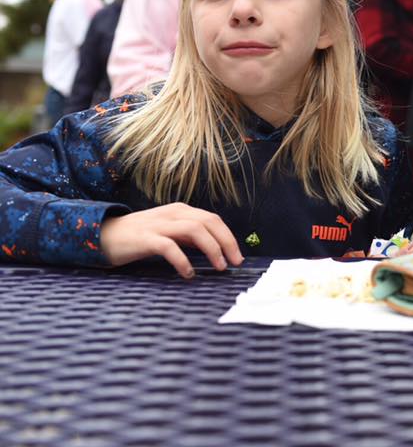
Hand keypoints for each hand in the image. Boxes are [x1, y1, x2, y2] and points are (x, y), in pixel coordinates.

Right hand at [100, 203, 243, 278]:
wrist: (102, 235)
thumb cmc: (140, 237)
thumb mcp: (169, 232)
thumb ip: (189, 237)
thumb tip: (215, 249)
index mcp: (180, 211)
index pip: (212, 219)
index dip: (228, 236)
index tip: (238, 256)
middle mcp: (172, 213)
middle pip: (208, 221)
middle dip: (226, 242)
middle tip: (235, 262)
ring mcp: (158, 224)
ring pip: (194, 229)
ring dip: (211, 248)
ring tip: (219, 267)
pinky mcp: (144, 238)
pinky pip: (169, 246)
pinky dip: (182, 260)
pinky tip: (188, 273)